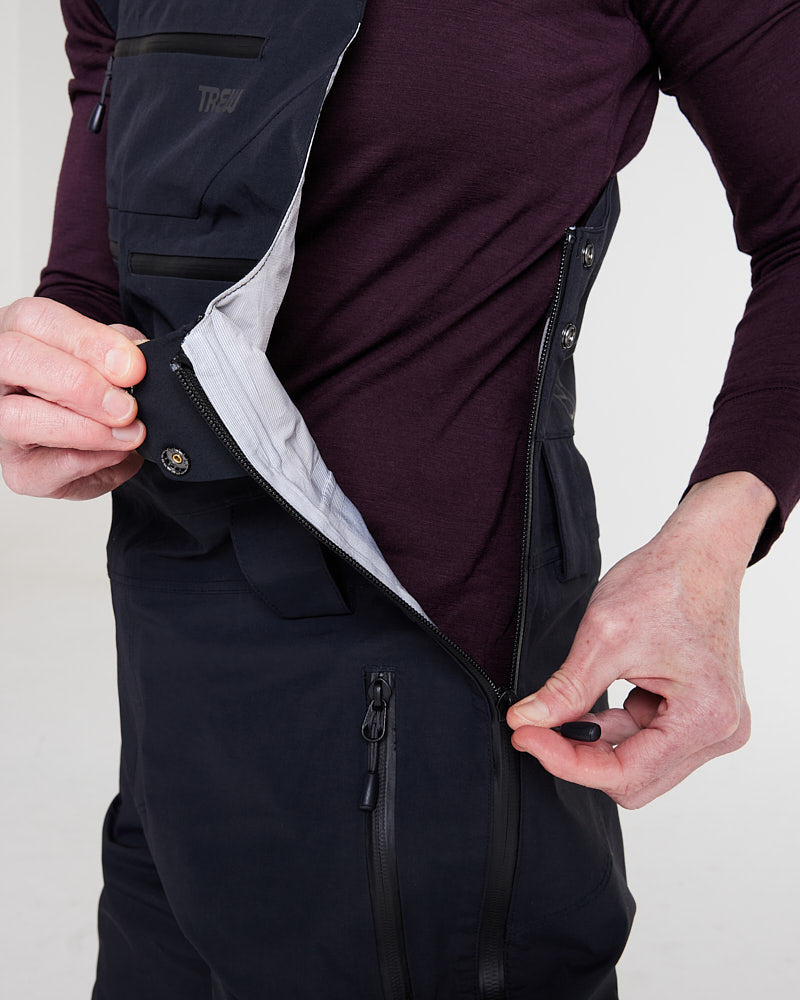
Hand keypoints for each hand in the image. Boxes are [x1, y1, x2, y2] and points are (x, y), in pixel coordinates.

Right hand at [0, 297, 147, 499]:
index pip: (36, 319)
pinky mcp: (17, 470)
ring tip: (129, 434)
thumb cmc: (101, 395)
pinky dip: (89, 460)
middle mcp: (0, 375)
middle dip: (80, 384)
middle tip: (126, 406)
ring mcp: (1, 424)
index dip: (88, 341)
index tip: (133, 368)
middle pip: (14, 358)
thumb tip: (136, 358)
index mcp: (21, 334)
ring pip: (18, 417)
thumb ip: (123, 352)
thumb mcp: (114, 360)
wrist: (105, 447)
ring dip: (85, 428)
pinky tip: (117, 453)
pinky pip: (43, 466)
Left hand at [506, 472, 775, 807]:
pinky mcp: (700, 714)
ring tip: (566, 704)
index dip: (568, 761)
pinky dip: (613, 725)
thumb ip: (566, 689)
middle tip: (535, 727)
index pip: (626, 773)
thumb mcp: (604, 636)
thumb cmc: (666, 582)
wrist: (697, 555)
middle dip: (581, 755)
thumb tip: (526, 722)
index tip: (527, 737)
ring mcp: (714, 725)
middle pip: (635, 778)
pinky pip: (647, 741)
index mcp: (705, 716)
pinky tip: (596, 696)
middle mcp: (720, 731)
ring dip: (597, 739)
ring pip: (638, 762)